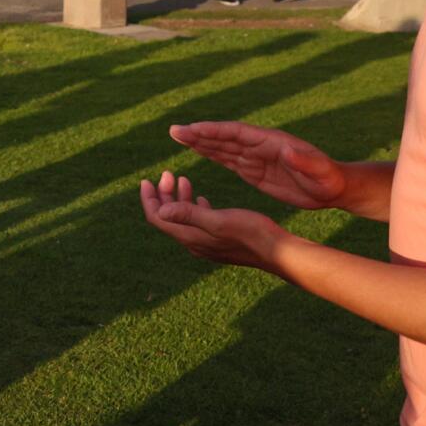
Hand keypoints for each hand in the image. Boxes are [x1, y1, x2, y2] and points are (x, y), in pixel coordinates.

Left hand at [139, 170, 286, 270]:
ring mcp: (207, 243)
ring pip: (184, 218)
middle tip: (168, 173)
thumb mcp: (218, 220)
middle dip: (163, 195)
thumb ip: (189, 215)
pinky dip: (195, 206)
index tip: (146, 180)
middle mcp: (194, 243)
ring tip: (181, 179)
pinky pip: (199, 222)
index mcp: (190, 237)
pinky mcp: (220, 241)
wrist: (279, 252)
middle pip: (168, 217)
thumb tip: (161, 210)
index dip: (149, 199)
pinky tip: (201, 197)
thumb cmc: (251, 233)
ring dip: (179, 198)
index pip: (158, 218)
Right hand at [169, 120, 347, 210]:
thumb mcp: (320, 171)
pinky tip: (199, 150)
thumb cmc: (329, 179)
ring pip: (223, 147)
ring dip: (201, 142)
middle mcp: (260, 146)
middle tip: (174, 131)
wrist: (335, 188)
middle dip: (199, 134)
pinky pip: (229, 159)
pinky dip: (212, 154)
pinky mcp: (255, 170)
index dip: (213, 131)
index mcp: (271, 142)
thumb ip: (304, 161)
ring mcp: (256, 157)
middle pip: (224, 137)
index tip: (191, 130)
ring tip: (178, 136)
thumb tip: (290, 151)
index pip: (236, 133)